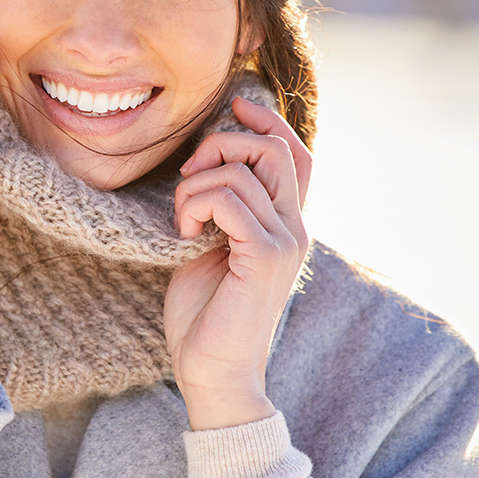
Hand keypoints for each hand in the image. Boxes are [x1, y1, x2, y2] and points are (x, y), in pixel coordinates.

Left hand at [164, 96, 311, 429]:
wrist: (211, 372)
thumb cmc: (205, 316)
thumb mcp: (211, 249)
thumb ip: (222, 210)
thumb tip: (207, 166)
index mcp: (284, 226)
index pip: (296, 155)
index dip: (269, 123)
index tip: (234, 105)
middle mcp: (295, 229)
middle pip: (274, 150)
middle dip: (221, 145)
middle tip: (187, 176)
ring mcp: (285, 241)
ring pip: (241, 171)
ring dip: (194, 186)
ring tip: (182, 222)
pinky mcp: (266, 256)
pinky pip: (229, 199)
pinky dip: (195, 205)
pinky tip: (185, 236)